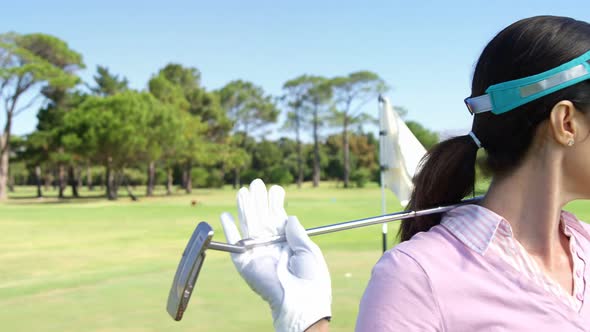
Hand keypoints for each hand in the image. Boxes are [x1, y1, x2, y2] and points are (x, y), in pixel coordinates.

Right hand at [220, 179, 331, 331]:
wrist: (300, 301)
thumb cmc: (311, 280)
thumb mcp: (308, 251)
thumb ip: (296, 232)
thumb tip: (289, 216)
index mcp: (287, 243)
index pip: (278, 218)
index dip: (275, 203)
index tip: (276, 188)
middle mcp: (270, 245)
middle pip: (261, 218)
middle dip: (259, 200)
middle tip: (257, 183)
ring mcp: (257, 253)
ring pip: (248, 225)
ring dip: (245, 207)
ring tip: (244, 190)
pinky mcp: (245, 263)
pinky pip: (234, 244)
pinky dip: (229, 230)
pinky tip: (225, 215)